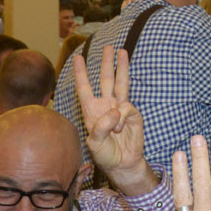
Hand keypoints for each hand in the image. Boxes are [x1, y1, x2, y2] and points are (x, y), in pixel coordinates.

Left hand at [74, 45, 155, 194]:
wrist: (123, 163)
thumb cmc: (105, 154)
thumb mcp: (94, 143)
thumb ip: (101, 127)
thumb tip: (116, 111)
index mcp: (91, 111)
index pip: (85, 88)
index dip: (81, 73)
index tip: (77, 57)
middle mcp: (105, 105)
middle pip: (105, 79)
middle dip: (106, 63)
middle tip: (108, 47)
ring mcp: (120, 108)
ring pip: (121, 83)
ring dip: (122, 68)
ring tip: (122, 52)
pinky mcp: (132, 114)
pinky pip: (127, 108)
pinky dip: (122, 118)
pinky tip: (121, 129)